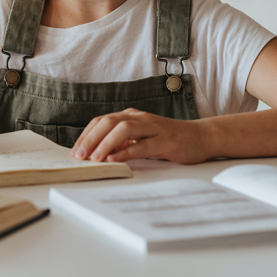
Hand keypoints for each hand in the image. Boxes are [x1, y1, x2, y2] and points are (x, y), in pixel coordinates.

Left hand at [71, 108, 211, 164]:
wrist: (200, 137)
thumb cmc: (169, 139)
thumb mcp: (141, 139)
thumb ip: (123, 143)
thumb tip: (98, 153)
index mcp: (131, 116)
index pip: (101, 121)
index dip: (86, 135)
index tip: (75, 150)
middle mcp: (139, 118)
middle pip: (108, 122)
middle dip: (90, 139)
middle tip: (78, 156)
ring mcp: (152, 128)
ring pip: (123, 129)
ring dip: (105, 143)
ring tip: (94, 158)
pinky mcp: (164, 140)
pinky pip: (142, 145)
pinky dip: (126, 152)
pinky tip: (115, 159)